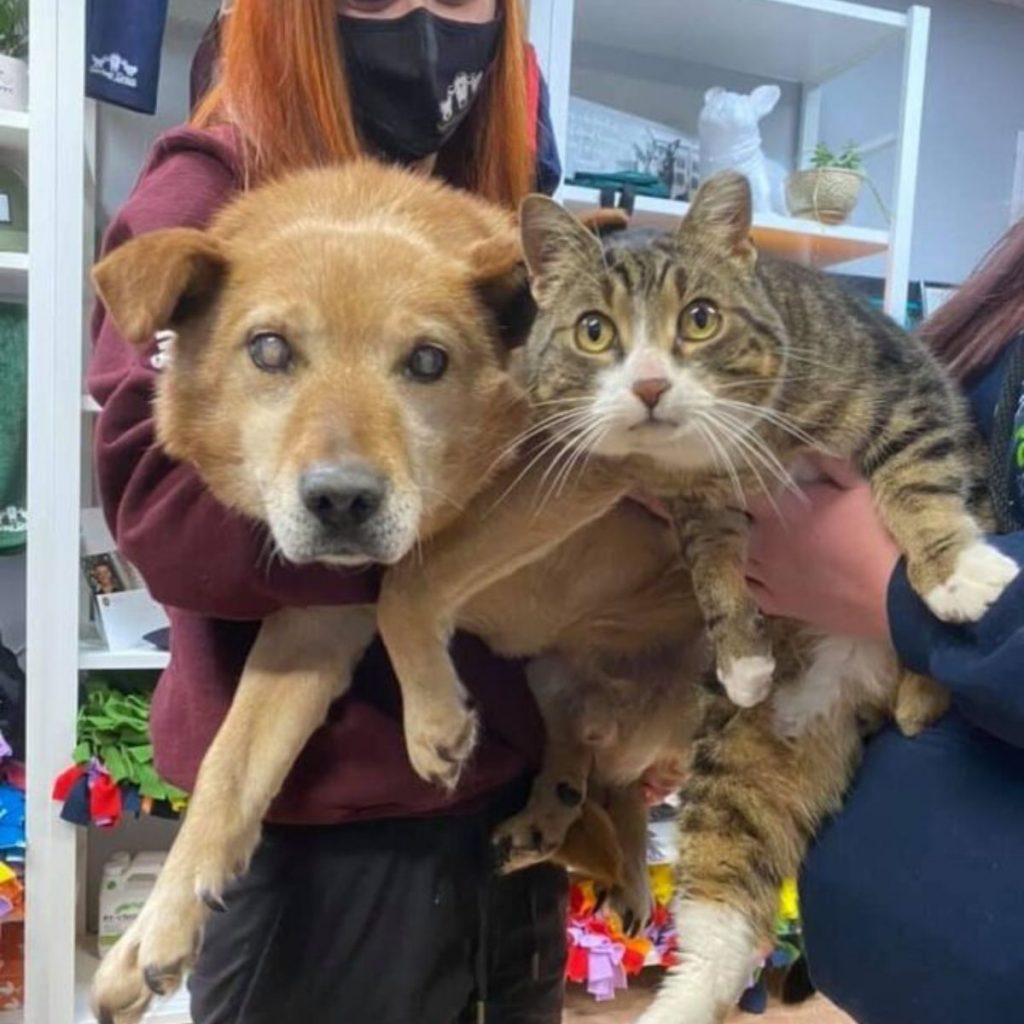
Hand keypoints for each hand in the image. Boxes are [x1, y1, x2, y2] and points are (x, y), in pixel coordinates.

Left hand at [745, 455, 898, 639]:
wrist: (890, 593)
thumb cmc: (875, 534)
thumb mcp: (858, 486)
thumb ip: (828, 464)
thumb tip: (807, 450)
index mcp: (776, 509)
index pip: (747, 492)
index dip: (757, 489)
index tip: (768, 488)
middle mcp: (761, 541)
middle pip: (747, 525)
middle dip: (762, 520)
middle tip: (786, 520)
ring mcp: (767, 576)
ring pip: (748, 557)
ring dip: (758, 550)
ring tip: (781, 548)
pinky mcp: (777, 604)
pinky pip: (753, 588)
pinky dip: (761, 580)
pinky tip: (776, 575)